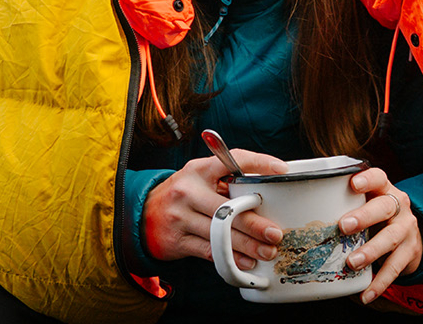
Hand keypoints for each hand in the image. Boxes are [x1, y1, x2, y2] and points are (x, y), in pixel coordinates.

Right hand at [142, 148, 289, 270]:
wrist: (141, 214)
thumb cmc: (183, 194)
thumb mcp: (199, 178)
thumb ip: (226, 181)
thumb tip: (270, 193)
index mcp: (199, 170)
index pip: (232, 160)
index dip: (258, 163)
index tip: (281, 170)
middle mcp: (188, 191)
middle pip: (227, 208)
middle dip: (255, 224)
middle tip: (276, 234)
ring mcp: (181, 217)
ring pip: (220, 233)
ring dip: (247, 246)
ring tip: (267, 251)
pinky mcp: (177, 240)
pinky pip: (209, 251)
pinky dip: (231, 259)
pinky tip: (246, 262)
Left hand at [337, 167, 422, 303]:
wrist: (411, 237)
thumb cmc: (376, 218)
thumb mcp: (366, 204)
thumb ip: (342, 203)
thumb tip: (294, 212)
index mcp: (384, 190)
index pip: (379, 177)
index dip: (367, 179)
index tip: (353, 184)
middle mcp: (398, 207)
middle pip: (385, 207)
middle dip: (364, 216)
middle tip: (343, 226)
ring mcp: (406, 229)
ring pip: (390, 238)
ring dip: (370, 251)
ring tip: (352, 262)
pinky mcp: (409, 252)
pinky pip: (394, 268)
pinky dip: (379, 283)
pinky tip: (365, 294)